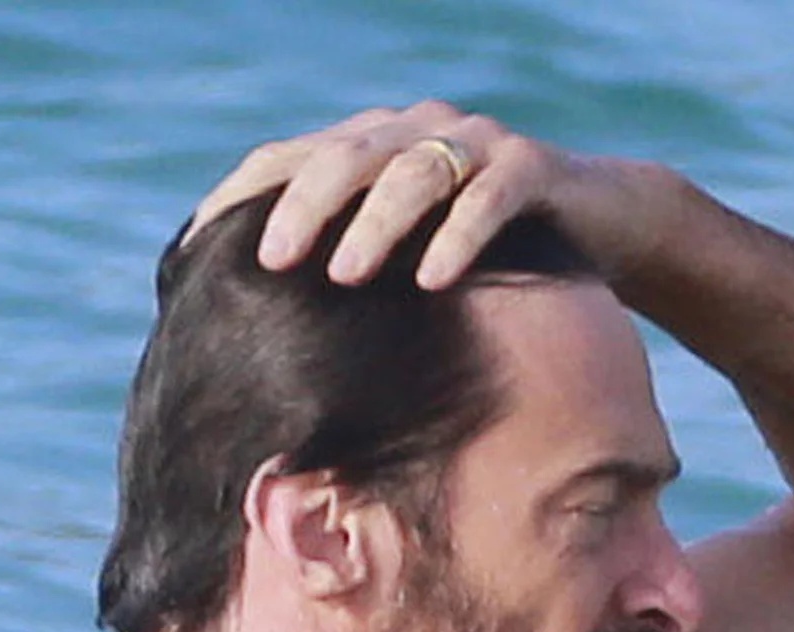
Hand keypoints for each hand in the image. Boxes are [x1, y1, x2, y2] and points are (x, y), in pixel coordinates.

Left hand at [187, 100, 638, 294]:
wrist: (598, 227)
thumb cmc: (483, 263)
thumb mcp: (403, 266)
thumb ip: (344, 276)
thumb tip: (258, 338)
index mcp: (372, 148)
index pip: (289, 158)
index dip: (240, 197)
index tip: (194, 252)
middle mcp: (417, 132)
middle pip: (346, 156)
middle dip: (303, 207)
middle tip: (269, 261)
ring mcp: (476, 144)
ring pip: (415, 170)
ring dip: (376, 223)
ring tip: (344, 275)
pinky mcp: (532, 169)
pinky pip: (491, 195)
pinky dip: (460, 234)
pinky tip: (434, 281)